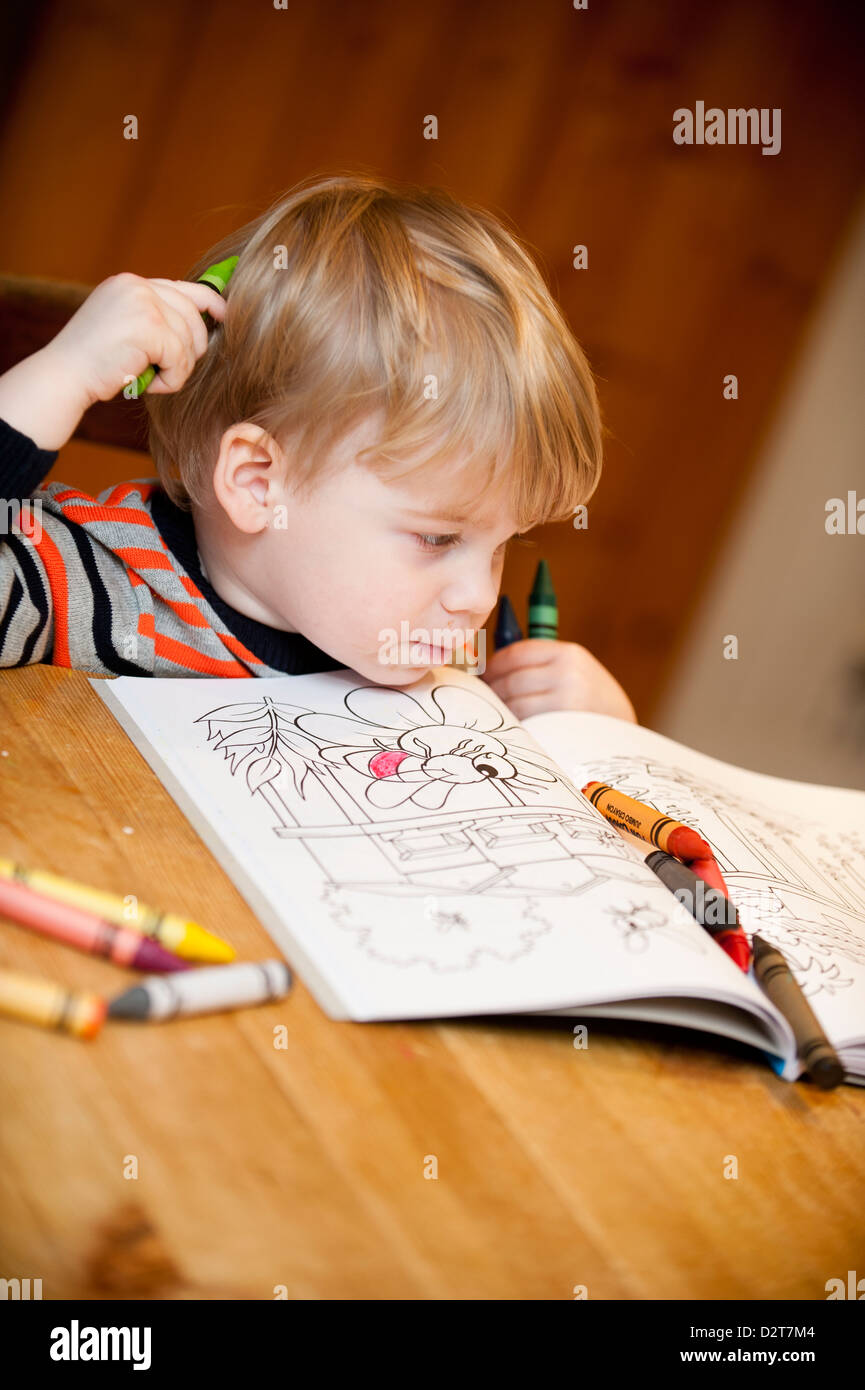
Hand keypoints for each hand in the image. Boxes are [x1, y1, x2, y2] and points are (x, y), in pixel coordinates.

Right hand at [45, 272, 227, 405]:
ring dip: (177, 369)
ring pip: (189, 340)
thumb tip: (198, 321)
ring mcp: (142, 303)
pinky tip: (149, 384)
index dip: (210, 303)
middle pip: (193, 315)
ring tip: (152, 378)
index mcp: (131, 283)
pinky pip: (180, 358)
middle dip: (193, 348)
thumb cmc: (94, 362)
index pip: (184, 288)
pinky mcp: (148, 327)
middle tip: (173, 370)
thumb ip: (153, 317)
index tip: (224, 318)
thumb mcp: (123, 327)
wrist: (64, 376)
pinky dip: (171, 379)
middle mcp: (137, 286)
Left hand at [480, 638, 637, 722]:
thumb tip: (488, 669)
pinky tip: (514, 728)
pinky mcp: (562, 728)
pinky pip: (524, 725)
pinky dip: (514, 726)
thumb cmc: (589, 702)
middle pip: (510, 680)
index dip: (494, 665)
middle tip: (485, 699)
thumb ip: (539, 665)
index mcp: (568, 654)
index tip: (484, 675)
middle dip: (492, 691)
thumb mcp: (574, 671)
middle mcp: (567, 674)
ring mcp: (566, 702)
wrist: (622, 733)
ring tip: (499, 714)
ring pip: (514, 704)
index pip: (516, 653)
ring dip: (501, 711)